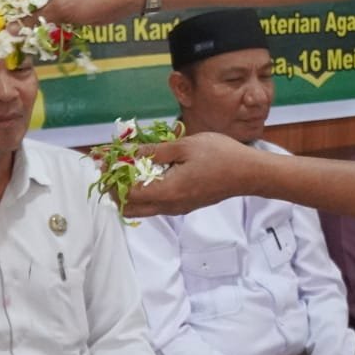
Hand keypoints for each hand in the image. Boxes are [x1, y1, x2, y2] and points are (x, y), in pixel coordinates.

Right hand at [0, 0, 143, 24]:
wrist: (123, 1)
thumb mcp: (61, 9)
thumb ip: (34, 19)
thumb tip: (9, 30)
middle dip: (6, 15)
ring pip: (29, 10)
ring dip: (21, 23)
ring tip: (8, 38)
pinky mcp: (61, 7)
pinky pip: (42, 17)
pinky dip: (35, 27)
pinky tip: (29, 39)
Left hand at [117, 134, 261, 217]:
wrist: (249, 173)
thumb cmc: (220, 156)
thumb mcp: (185, 146)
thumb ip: (154, 152)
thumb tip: (128, 154)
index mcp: (167, 191)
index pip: (125, 193)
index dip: (111, 177)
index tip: (106, 160)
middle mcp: (169, 206)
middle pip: (128, 208)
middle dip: (115, 188)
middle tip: (115, 166)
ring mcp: (177, 208)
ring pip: (141, 209)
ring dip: (130, 191)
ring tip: (131, 166)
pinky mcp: (185, 205)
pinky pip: (156, 205)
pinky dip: (145, 192)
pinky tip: (150, 171)